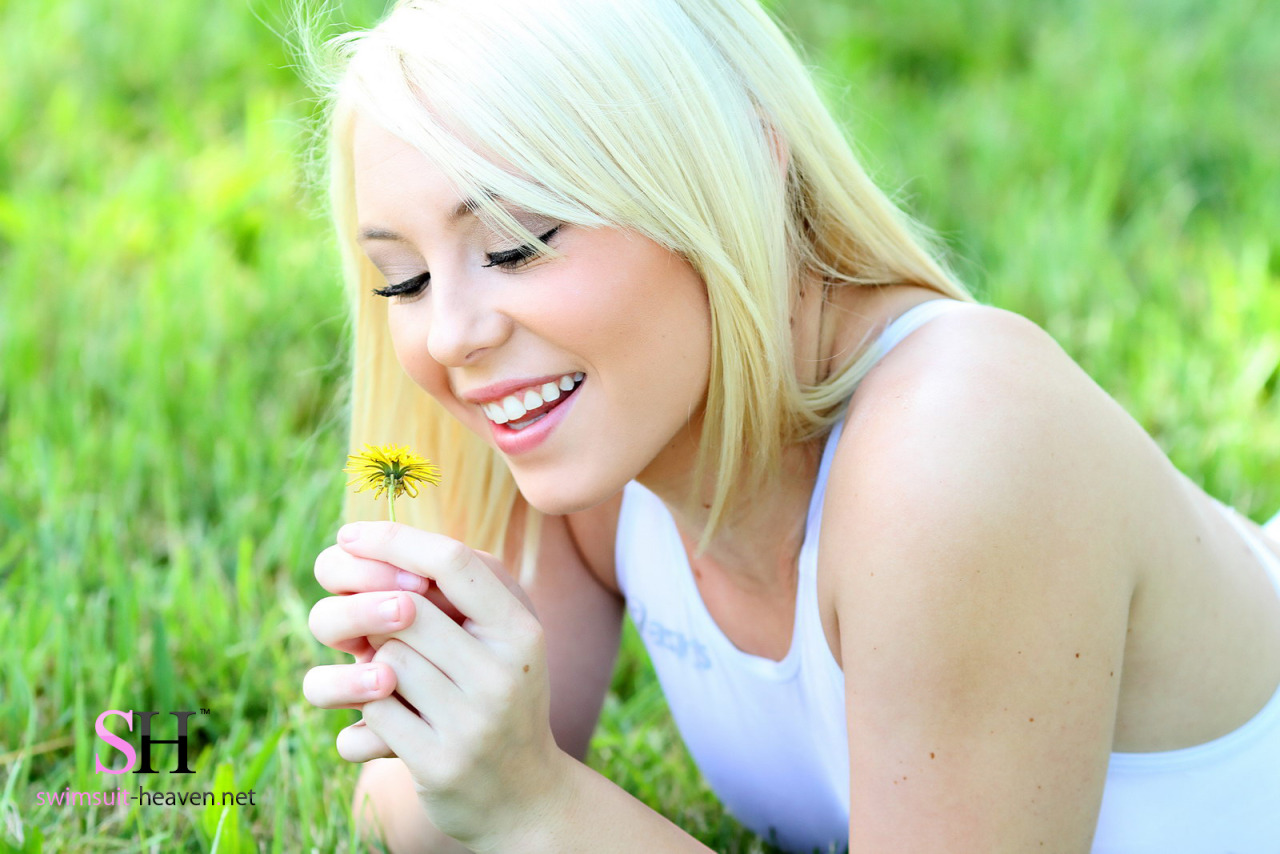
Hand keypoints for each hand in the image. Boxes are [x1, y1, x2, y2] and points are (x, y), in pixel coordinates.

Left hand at [307, 521, 566, 851]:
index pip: (454, 562)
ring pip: (384, 662)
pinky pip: (372, 715)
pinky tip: (391, 728)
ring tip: (395, 687)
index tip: (349, 534)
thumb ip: (458, 590)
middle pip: (405, 610)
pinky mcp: (439, 763)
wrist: (523, 795)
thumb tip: (372, 546)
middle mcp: (503, 673)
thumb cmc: (498, 696)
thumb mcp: (501, 638)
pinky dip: (368, 716)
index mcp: (521, 630)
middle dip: (374, 617)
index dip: (394, 539)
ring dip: (374, 670)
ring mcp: (473, 722)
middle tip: (375, 634)